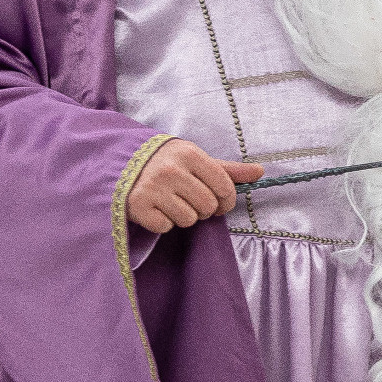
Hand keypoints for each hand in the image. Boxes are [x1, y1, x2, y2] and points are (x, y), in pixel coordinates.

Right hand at [127, 139, 264, 233]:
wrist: (121, 163)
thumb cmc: (167, 162)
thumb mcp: (196, 159)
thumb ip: (227, 169)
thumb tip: (260, 172)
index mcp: (190, 154)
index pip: (225, 187)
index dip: (226, 200)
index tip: (219, 201)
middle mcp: (171, 170)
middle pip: (207, 206)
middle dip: (203, 208)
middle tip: (190, 199)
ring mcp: (152, 188)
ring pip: (188, 220)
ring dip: (183, 216)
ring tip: (171, 202)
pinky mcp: (137, 206)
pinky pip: (166, 227)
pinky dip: (163, 222)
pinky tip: (156, 208)